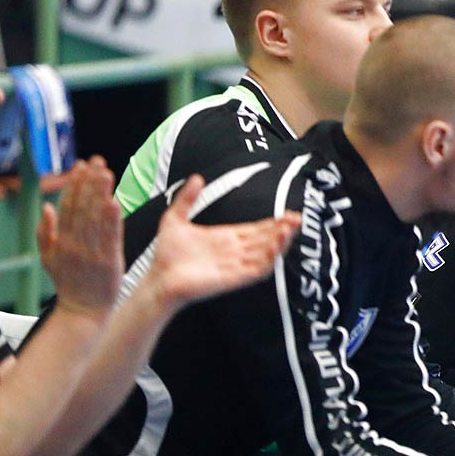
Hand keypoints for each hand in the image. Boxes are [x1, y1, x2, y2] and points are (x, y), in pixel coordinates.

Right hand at [38, 159, 123, 317]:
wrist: (82, 311)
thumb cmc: (69, 282)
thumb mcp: (48, 259)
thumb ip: (45, 233)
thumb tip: (46, 207)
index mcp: (61, 241)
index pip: (67, 207)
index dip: (74, 185)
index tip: (81, 166)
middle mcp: (75, 244)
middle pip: (82, 208)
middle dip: (89, 182)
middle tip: (96, 161)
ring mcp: (92, 252)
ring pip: (95, 218)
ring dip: (101, 193)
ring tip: (106, 172)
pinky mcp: (109, 260)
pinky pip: (110, 236)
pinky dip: (111, 219)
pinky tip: (113, 201)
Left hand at [147, 176, 300, 309]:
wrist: (157, 278)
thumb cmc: (167, 254)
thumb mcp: (175, 219)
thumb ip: (186, 198)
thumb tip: (197, 177)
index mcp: (228, 238)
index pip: (258, 228)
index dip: (275, 222)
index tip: (289, 213)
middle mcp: (236, 252)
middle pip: (267, 239)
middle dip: (284, 229)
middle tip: (297, 218)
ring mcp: (236, 265)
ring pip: (267, 253)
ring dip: (280, 242)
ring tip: (291, 228)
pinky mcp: (233, 278)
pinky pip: (257, 269)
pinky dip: (269, 259)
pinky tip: (276, 246)